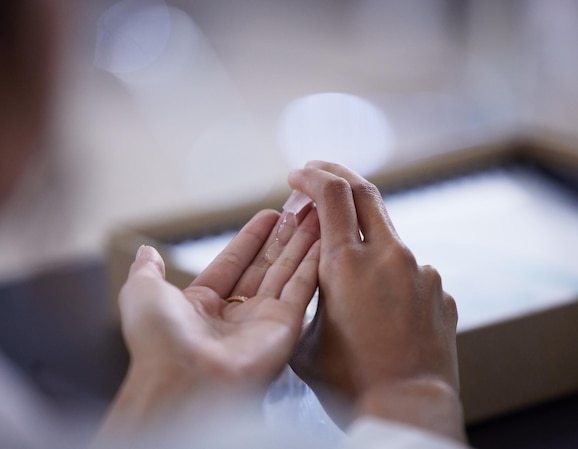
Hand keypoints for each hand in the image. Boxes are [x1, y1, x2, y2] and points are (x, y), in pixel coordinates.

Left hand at [96, 206, 319, 441]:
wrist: (183, 380)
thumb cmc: (158, 341)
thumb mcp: (142, 293)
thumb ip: (148, 269)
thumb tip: (147, 251)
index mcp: (202, 306)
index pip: (232, 263)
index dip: (251, 238)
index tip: (270, 215)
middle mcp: (235, 315)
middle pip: (264, 266)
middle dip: (282, 238)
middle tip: (300, 211)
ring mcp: (262, 321)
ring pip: (286, 273)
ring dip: (301, 245)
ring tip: (316, 217)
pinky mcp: (285, 328)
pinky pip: (301, 289)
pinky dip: (313, 264)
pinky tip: (322, 241)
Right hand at [288, 161, 464, 441]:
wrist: (407, 408)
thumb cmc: (348, 381)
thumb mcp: (303, 337)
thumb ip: (304, 297)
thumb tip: (306, 277)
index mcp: (345, 264)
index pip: (330, 193)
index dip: (311, 176)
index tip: (297, 177)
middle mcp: (387, 256)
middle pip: (365, 190)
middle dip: (337, 174)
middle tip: (318, 173)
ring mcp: (419, 270)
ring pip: (386, 232)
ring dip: (361, 232)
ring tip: (346, 266)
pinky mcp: (438, 290)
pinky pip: (408, 269)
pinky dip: (387, 272)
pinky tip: (379, 307)